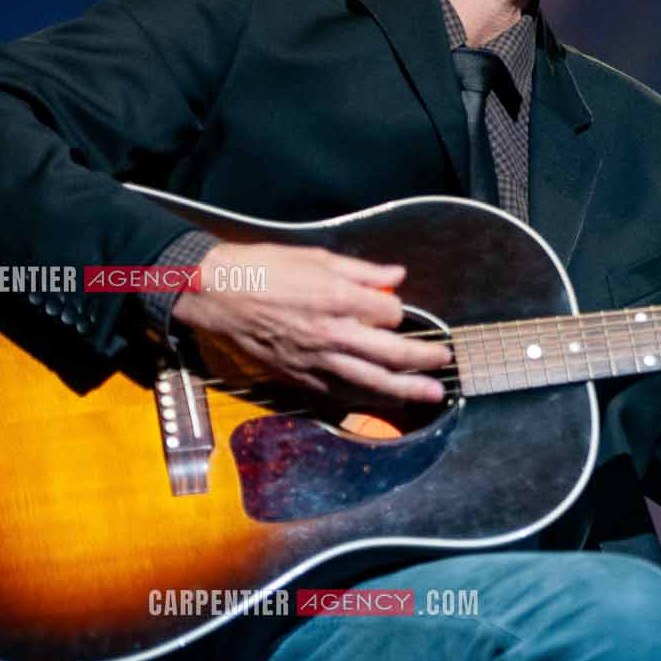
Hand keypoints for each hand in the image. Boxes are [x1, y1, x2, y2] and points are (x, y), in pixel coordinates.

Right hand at [170, 242, 450, 405]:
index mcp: (338, 300)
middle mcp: (332, 335)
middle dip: (423, 359)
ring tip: (429, 395)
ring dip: (404, 390)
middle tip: (445, 362)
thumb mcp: (316, 258)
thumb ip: (362, 271)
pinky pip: (338, 394)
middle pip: (391, 354)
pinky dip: (364, 399)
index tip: (392, 309)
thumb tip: (396, 276)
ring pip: (369, 382)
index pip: (389, 314)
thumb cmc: (264, 269)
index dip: (396, 311)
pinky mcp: (297, 377)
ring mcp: (315, 360)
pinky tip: (381, 402)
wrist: (215, 292)